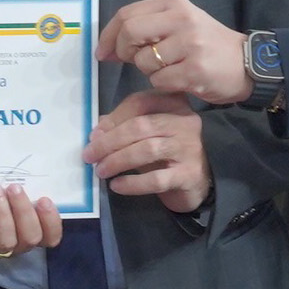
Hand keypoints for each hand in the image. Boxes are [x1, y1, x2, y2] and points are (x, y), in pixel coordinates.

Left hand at [0, 184, 64, 258]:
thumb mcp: (2, 195)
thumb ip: (16, 187)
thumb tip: (27, 159)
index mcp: (25, 232)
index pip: (50, 237)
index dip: (52, 222)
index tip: (45, 199)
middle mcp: (13, 244)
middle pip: (31, 238)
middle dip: (25, 211)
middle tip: (14, 187)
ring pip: (7, 241)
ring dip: (4, 214)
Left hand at [87, 90, 209, 213]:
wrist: (198, 182)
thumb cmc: (168, 153)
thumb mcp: (148, 134)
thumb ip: (125, 126)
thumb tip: (97, 132)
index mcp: (174, 103)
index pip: (140, 102)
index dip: (114, 118)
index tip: (94, 135)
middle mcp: (185, 122)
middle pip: (141, 126)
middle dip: (109, 141)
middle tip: (90, 156)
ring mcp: (189, 148)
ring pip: (147, 149)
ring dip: (118, 160)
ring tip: (100, 170)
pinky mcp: (189, 175)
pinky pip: (156, 179)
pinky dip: (132, 183)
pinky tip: (117, 185)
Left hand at [96, 0, 253, 106]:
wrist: (248, 64)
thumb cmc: (208, 45)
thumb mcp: (181, 24)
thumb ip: (148, 28)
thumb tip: (108, 47)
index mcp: (174, 4)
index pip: (127, 14)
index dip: (108, 35)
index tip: (103, 52)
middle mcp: (182, 20)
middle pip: (130, 33)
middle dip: (124, 52)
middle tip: (132, 62)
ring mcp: (189, 45)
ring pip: (144, 61)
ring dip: (148, 71)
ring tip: (168, 69)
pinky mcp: (194, 70)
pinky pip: (159, 80)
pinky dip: (162, 84)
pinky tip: (178, 80)